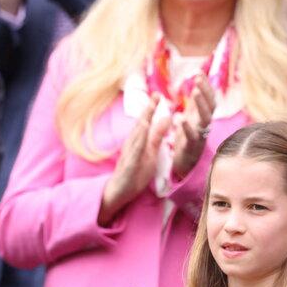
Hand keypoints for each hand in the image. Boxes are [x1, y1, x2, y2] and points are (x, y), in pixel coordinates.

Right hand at [99, 95, 169, 224]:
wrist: (120, 192)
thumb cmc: (135, 172)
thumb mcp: (151, 152)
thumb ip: (158, 135)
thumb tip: (167, 117)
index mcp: (139, 140)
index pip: (146, 121)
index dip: (152, 108)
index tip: (159, 94)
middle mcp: (132, 144)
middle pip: (141, 124)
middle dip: (148, 110)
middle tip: (156, 95)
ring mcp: (129, 155)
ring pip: (136, 137)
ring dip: (143, 123)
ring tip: (150, 110)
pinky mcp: (128, 166)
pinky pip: (134, 154)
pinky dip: (138, 144)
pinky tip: (142, 137)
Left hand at [171, 75, 215, 179]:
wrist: (186, 165)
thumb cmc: (188, 138)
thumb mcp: (193, 115)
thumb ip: (195, 100)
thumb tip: (199, 77)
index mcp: (203, 116)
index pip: (209, 98)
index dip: (205, 85)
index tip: (198, 72)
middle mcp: (205, 125)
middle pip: (210, 106)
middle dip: (205, 91)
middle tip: (198, 78)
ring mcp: (200, 136)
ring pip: (205, 119)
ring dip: (200, 105)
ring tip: (195, 92)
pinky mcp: (191, 148)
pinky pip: (191, 137)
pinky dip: (187, 128)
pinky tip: (180, 118)